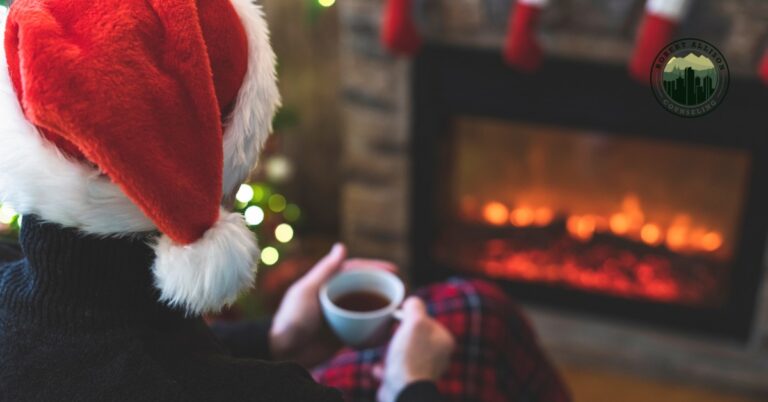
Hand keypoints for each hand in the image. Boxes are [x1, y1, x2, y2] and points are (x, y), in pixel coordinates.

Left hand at [269, 243, 397, 367]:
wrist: (282, 352)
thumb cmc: (291, 318)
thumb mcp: (307, 290)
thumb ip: (325, 270)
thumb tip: (342, 246)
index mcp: (327, 283)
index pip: (357, 271)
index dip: (376, 269)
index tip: (395, 271)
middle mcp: (335, 297)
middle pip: (365, 289)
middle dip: (384, 289)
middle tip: (403, 293)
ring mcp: (340, 316)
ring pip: (367, 309)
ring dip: (383, 309)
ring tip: (400, 312)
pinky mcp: (341, 335)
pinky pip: (364, 330)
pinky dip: (376, 330)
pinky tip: (388, 331)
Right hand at [374, 297, 454, 401]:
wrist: (404, 391)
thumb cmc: (410, 357)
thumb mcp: (414, 322)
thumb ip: (415, 307)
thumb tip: (412, 302)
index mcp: (444, 341)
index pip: (426, 320)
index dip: (410, 318)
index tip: (398, 321)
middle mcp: (438, 356)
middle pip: (414, 337)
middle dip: (399, 336)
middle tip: (390, 337)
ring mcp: (423, 370)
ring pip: (404, 353)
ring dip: (391, 353)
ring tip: (385, 355)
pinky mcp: (409, 382)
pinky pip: (395, 369)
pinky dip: (386, 368)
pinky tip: (380, 368)